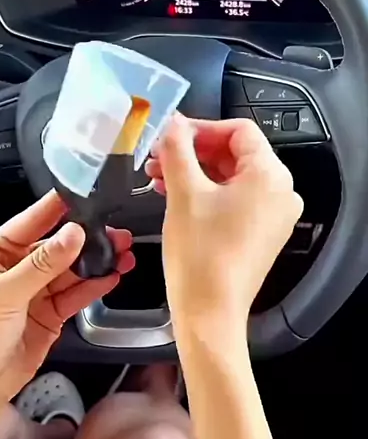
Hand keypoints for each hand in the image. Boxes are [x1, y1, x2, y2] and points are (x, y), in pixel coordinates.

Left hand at [0, 191, 134, 406]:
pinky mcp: (51, 316)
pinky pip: (76, 295)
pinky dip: (94, 286)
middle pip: (58, 246)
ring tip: (123, 254)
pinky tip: (112, 277)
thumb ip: (43, 264)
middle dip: (87, 239)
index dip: (59, 208)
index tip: (87, 195)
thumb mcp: (5, 294)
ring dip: (96, 263)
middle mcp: (17, 268)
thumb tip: (74, 234)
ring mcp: (35, 293)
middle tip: (116, 233)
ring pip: (72, 270)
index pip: (32, 221)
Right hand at [145, 115, 302, 338]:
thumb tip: (173, 124)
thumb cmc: (201, 256)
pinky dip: (206, 193)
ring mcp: (272, 215)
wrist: (210, 314)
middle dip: (193, 151)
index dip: (201, 127)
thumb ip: (177, 150)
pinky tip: (174, 195)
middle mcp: (280, 192)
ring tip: (158, 176)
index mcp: (270, 176)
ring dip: (195, 172)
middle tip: (158, 155)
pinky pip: (234, 200)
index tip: (170, 134)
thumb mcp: (183, 193)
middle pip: (235, 153)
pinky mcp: (260, 234)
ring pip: (231, 177)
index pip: (238, 130)